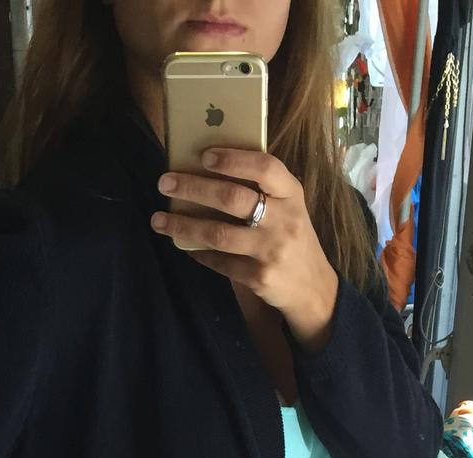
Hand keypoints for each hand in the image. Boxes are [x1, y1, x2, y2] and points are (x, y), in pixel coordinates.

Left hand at [152, 150, 338, 350]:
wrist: (313, 288)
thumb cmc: (292, 236)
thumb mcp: (289, 206)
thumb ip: (263, 188)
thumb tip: (209, 167)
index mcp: (291, 194)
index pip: (265, 167)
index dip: (233, 159)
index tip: (203, 155)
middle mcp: (284, 220)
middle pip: (232, 198)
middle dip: (193, 188)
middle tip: (165, 183)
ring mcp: (271, 251)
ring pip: (218, 234)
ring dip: (184, 226)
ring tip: (159, 220)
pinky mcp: (259, 277)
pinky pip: (220, 263)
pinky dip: (199, 253)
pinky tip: (185, 246)